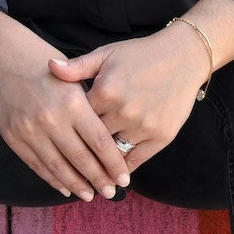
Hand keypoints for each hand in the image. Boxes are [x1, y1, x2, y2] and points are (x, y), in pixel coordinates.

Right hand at [0, 44, 130, 201]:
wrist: (5, 59)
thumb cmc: (47, 67)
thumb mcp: (76, 79)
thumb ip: (92, 109)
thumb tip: (112, 143)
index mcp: (73, 103)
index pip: (99, 142)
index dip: (113, 164)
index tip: (124, 179)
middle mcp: (52, 119)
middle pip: (81, 159)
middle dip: (99, 180)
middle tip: (111, 193)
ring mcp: (30, 131)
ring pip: (58, 167)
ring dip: (77, 184)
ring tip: (90, 195)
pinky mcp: (14, 137)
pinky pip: (37, 165)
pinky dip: (52, 179)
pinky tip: (65, 187)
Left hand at [47, 23, 208, 172]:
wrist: (183, 57)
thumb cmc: (140, 54)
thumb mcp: (106, 55)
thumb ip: (77, 67)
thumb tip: (49, 66)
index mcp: (105, 92)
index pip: (77, 120)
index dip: (68, 130)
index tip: (57, 141)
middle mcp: (123, 111)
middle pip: (92, 141)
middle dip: (80, 152)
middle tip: (66, 169)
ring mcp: (143, 126)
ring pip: (113, 154)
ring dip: (100, 165)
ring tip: (87, 179)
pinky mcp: (161, 136)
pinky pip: (136, 159)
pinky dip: (123, 169)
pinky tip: (113, 175)